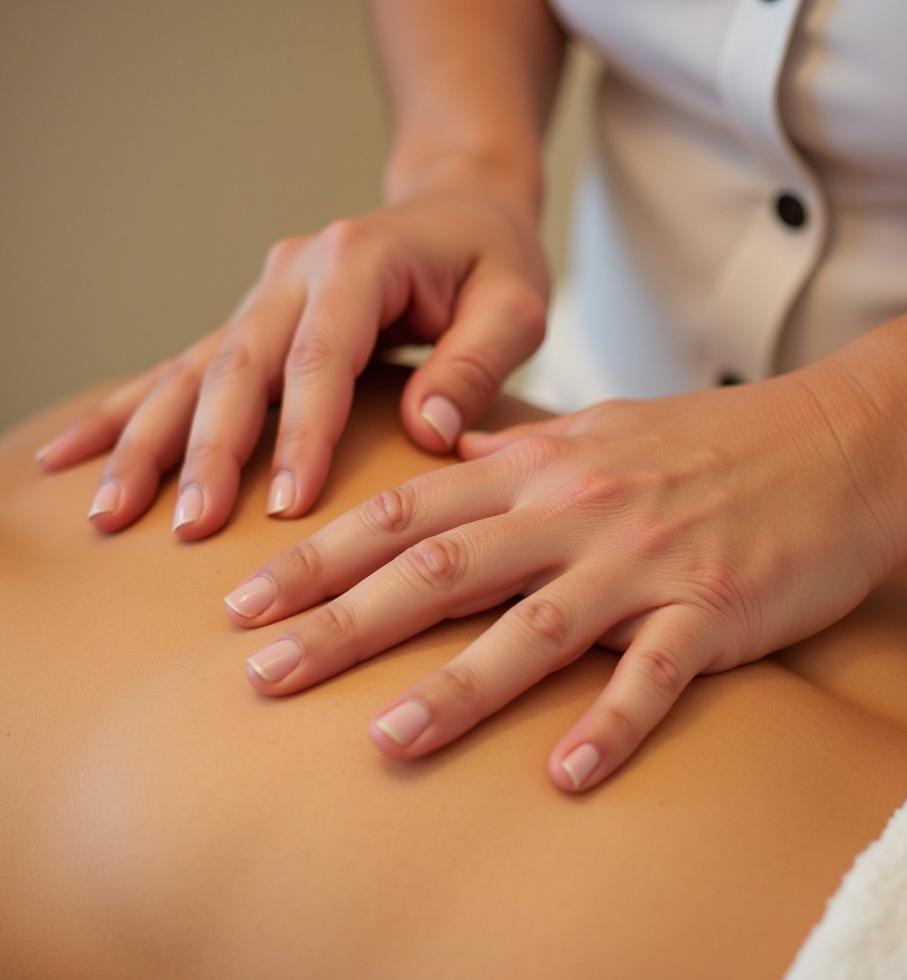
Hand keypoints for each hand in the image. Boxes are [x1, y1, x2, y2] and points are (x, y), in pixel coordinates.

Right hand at [35, 187, 547, 538]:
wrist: (458, 209)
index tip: (285, 507)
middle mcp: (296, 272)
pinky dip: (128, 413)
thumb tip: (429, 433)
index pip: (322, 358)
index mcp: (359, 260)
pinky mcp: (253, 321)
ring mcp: (265, 294)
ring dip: (148, 441)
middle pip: (240, 367)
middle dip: (209, 451)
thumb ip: (477, 363)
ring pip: (193, 372)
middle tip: (188, 527)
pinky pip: (182, 370)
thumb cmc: (493, 261)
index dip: (302, 434)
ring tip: (109, 510)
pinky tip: (73, 455)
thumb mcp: (516, 304)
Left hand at [223, 364, 906, 792]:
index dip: (319, 557)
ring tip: (384, 741)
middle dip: (343, 622)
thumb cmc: (710, 439)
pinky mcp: (715, 609)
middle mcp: (579, 510)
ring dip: (455, 688)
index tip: (246, 601)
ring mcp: (646, 560)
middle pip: (440, 569)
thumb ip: (517, 457)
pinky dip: (611, 725)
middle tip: (261, 674)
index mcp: (541, 467)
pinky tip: (565, 777)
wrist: (841, 439)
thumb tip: (444, 466)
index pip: (406, 512)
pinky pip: (654, 674)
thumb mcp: (599, 430)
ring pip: (533, 627)